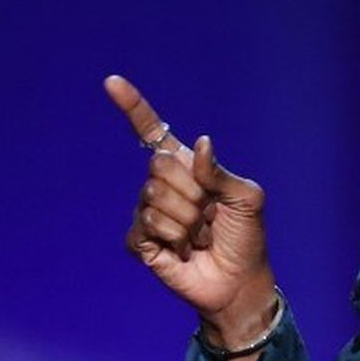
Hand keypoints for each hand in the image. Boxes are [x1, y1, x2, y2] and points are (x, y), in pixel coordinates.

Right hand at [107, 75, 276, 348]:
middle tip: (209, 214)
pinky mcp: (139, 241)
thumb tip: (201, 142)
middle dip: (192, 192)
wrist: (237, 278)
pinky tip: (182, 250)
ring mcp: (147, 211)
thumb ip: (221, 172)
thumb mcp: (248, 198)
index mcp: (188, 166)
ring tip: (199, 235)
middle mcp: (162, 184)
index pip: (152, 132)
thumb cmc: (246, 234)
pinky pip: (146, 227)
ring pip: (153, 198)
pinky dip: (172, 240)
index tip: (111, 82)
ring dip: (186, 221)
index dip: (133, 107)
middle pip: (158, 166)